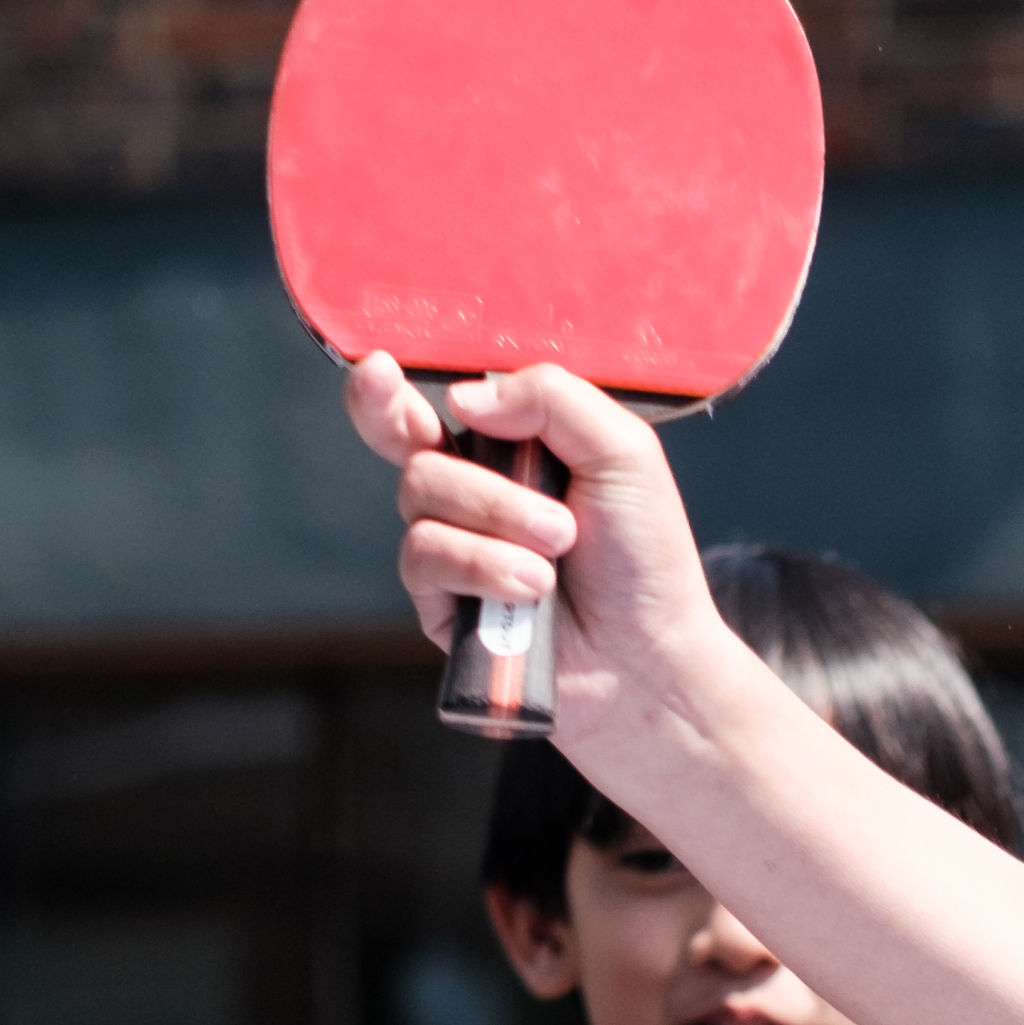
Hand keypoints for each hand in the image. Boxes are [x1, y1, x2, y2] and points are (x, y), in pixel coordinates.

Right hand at [346, 352, 731, 769]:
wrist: (646, 655)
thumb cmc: (644, 555)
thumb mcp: (622, 452)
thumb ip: (551, 399)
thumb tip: (462, 398)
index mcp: (504, 444)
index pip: (426, 400)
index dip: (385, 386)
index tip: (377, 369)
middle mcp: (465, 489)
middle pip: (408, 439)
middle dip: (479, 471)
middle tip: (547, 510)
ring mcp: (446, 544)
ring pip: (421, 491)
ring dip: (500, 517)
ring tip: (562, 552)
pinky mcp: (435, 601)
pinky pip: (424, 554)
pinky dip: (483, 564)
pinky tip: (533, 589)